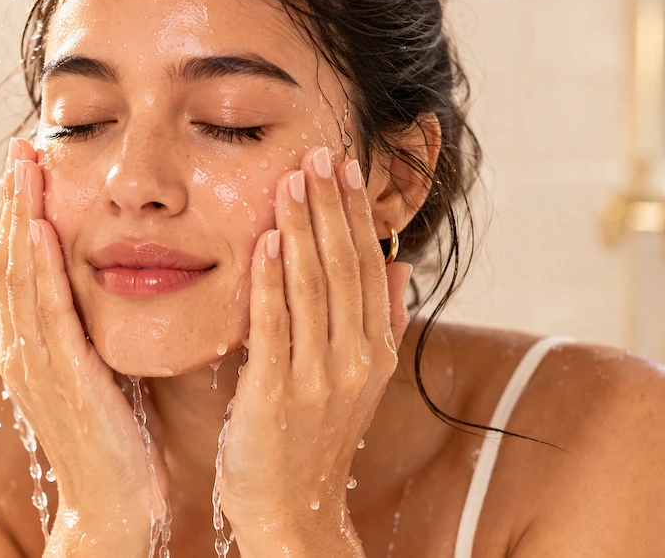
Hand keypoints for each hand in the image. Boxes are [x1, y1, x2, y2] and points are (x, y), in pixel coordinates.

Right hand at [0, 137, 169, 548]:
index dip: (22, 217)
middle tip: (21, 150)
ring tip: (26, 168)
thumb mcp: (95, 374)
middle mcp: (24, 351)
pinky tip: (42, 230)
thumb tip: (103, 289)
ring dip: (22, 218)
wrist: (115, 504)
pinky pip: (48, 313)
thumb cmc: (114, 440)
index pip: (19, 269)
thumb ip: (88, 333)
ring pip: (20, 277)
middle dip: (14, 203)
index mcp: (32, 349)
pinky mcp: (63, 378)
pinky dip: (41, 268)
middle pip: (10, 262)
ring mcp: (36, 365)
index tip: (31, 171)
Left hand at [216, 145, 413, 553]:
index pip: (366, 266)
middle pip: (344, 267)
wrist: (293, 511)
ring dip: (303, 229)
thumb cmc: (316, 439)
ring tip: (293, 179)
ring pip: (313, 287)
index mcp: (374, 350)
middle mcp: (354, 359)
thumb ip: (379, 319)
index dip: (356, 213)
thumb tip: (397, 263)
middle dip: (331, 207)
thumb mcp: (360, 378)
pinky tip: (267, 241)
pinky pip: (275, 326)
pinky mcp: (277, 394)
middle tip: (320, 153)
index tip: (346, 166)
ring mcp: (318, 378)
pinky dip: (272, 281)